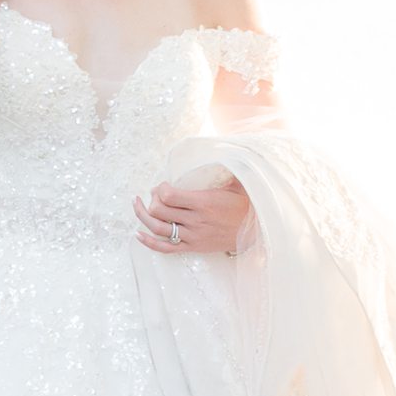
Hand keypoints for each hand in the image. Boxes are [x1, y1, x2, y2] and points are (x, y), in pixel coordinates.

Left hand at [135, 174, 252, 257]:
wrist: (257, 230)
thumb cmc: (246, 204)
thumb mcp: (237, 182)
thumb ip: (224, 167)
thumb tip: (219, 147)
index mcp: (204, 202)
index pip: (169, 195)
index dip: (160, 188)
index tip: (163, 184)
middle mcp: (196, 221)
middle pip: (159, 211)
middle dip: (151, 200)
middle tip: (153, 194)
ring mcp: (193, 236)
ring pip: (158, 228)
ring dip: (143, 216)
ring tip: (138, 206)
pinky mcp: (193, 248)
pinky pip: (165, 248)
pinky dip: (148, 242)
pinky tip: (138, 234)